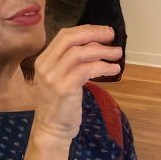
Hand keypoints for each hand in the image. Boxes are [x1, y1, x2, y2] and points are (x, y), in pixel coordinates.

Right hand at [29, 25, 122, 139]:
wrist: (51, 129)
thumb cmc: (58, 105)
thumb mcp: (59, 79)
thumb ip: (71, 63)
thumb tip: (95, 47)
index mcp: (43, 60)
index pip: (64, 36)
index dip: (86, 30)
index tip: (103, 32)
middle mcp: (45, 65)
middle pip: (70, 39)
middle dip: (93, 34)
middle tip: (111, 35)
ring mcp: (53, 77)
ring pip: (79, 53)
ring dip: (102, 50)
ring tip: (117, 54)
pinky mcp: (64, 88)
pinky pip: (86, 69)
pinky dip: (103, 66)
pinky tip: (113, 69)